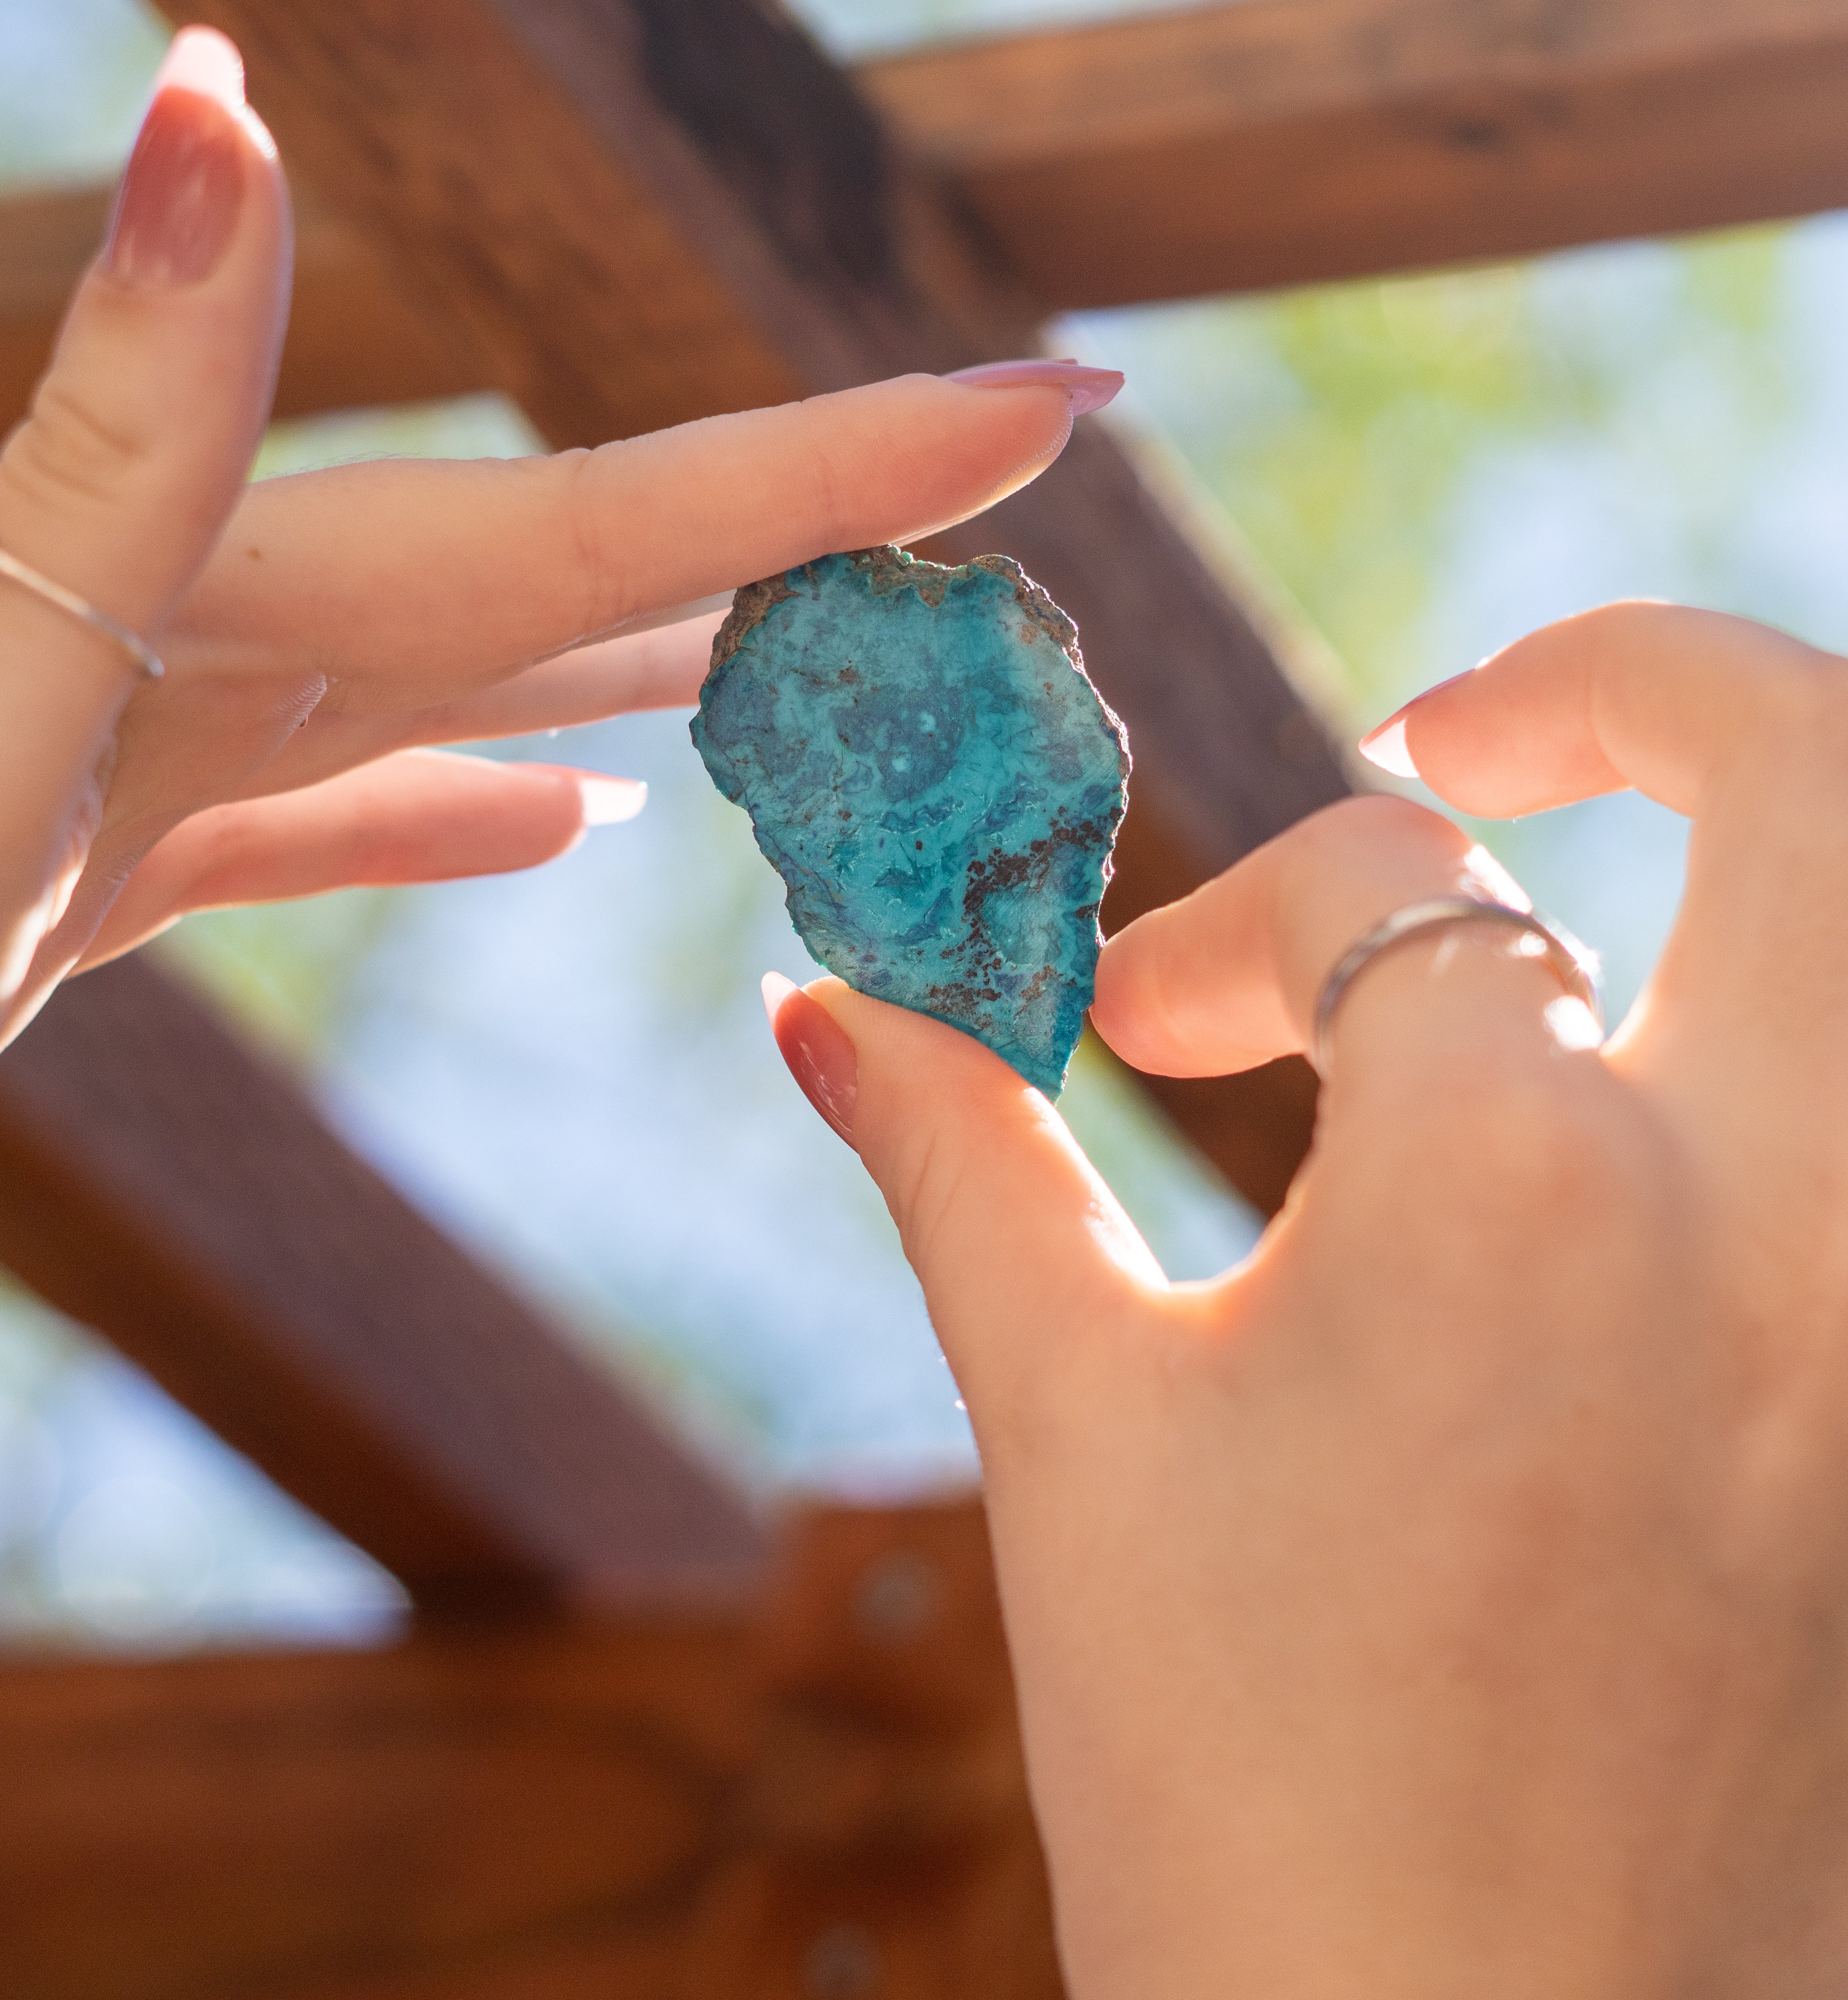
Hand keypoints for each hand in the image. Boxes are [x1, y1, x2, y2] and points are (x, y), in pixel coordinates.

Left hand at [0, 29, 1101, 1279]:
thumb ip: (115, 419)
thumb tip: (221, 99)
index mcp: (217, 603)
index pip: (589, 514)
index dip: (829, 460)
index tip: (1051, 403)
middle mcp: (194, 642)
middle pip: (562, 568)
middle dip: (795, 528)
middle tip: (989, 490)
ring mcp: (143, 752)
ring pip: (457, 683)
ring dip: (648, 663)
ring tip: (807, 656)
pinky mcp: (89, 872)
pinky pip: (320, 816)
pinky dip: (454, 812)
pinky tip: (577, 831)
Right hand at [769, 603, 1847, 1995]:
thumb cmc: (1232, 1779)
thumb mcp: (1076, 1428)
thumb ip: (962, 1167)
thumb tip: (830, 1013)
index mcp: (1519, 1184)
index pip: (1379, 896)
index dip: (1220, 933)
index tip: (1124, 1032)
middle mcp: (1770, 1214)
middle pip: (1809, 765)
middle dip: (1637, 682)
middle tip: (1480, 721)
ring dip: (1765, 859)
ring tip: (1596, 894)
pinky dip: (1778, 1067)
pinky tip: (1652, 1119)